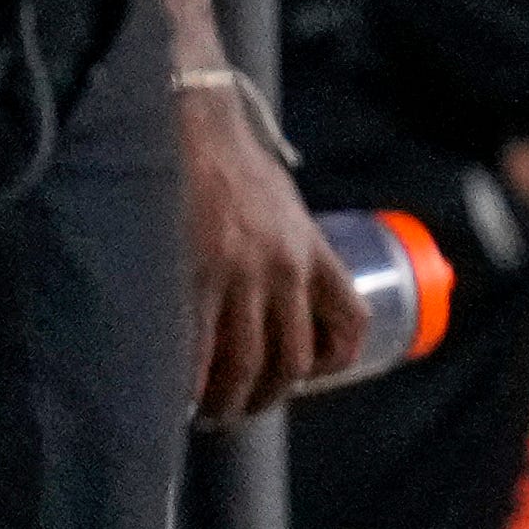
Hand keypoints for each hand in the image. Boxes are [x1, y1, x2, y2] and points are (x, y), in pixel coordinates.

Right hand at [176, 59, 370, 423]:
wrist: (187, 116)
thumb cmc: (227, 153)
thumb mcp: (278, 197)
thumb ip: (284, 236)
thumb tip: (277, 272)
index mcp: (310, 246)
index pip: (348, 316)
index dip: (339, 356)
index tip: (317, 375)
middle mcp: (281, 266)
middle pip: (291, 357)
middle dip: (271, 394)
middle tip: (246, 407)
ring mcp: (236, 274)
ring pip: (245, 363)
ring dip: (231, 400)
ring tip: (213, 412)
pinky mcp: (189, 275)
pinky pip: (194, 351)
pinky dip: (190, 386)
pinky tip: (180, 401)